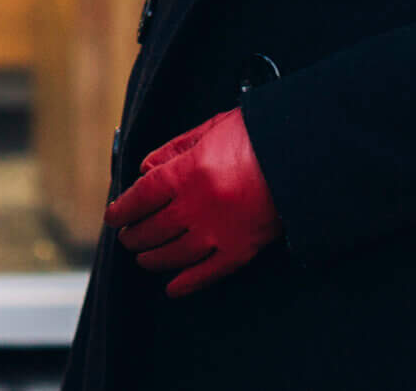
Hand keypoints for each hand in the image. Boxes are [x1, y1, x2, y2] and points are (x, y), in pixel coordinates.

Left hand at [103, 108, 281, 297]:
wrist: (302, 157)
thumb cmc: (256, 137)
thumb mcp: (209, 130)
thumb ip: (173, 149)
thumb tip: (145, 168)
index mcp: (188, 172)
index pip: (141, 197)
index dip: (122, 210)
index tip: (113, 216)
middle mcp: (198, 206)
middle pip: (152, 229)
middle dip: (133, 235)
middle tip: (127, 236)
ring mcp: (218, 232)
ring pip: (173, 255)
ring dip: (151, 258)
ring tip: (143, 257)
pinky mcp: (240, 251)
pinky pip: (206, 274)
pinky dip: (186, 283)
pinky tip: (172, 287)